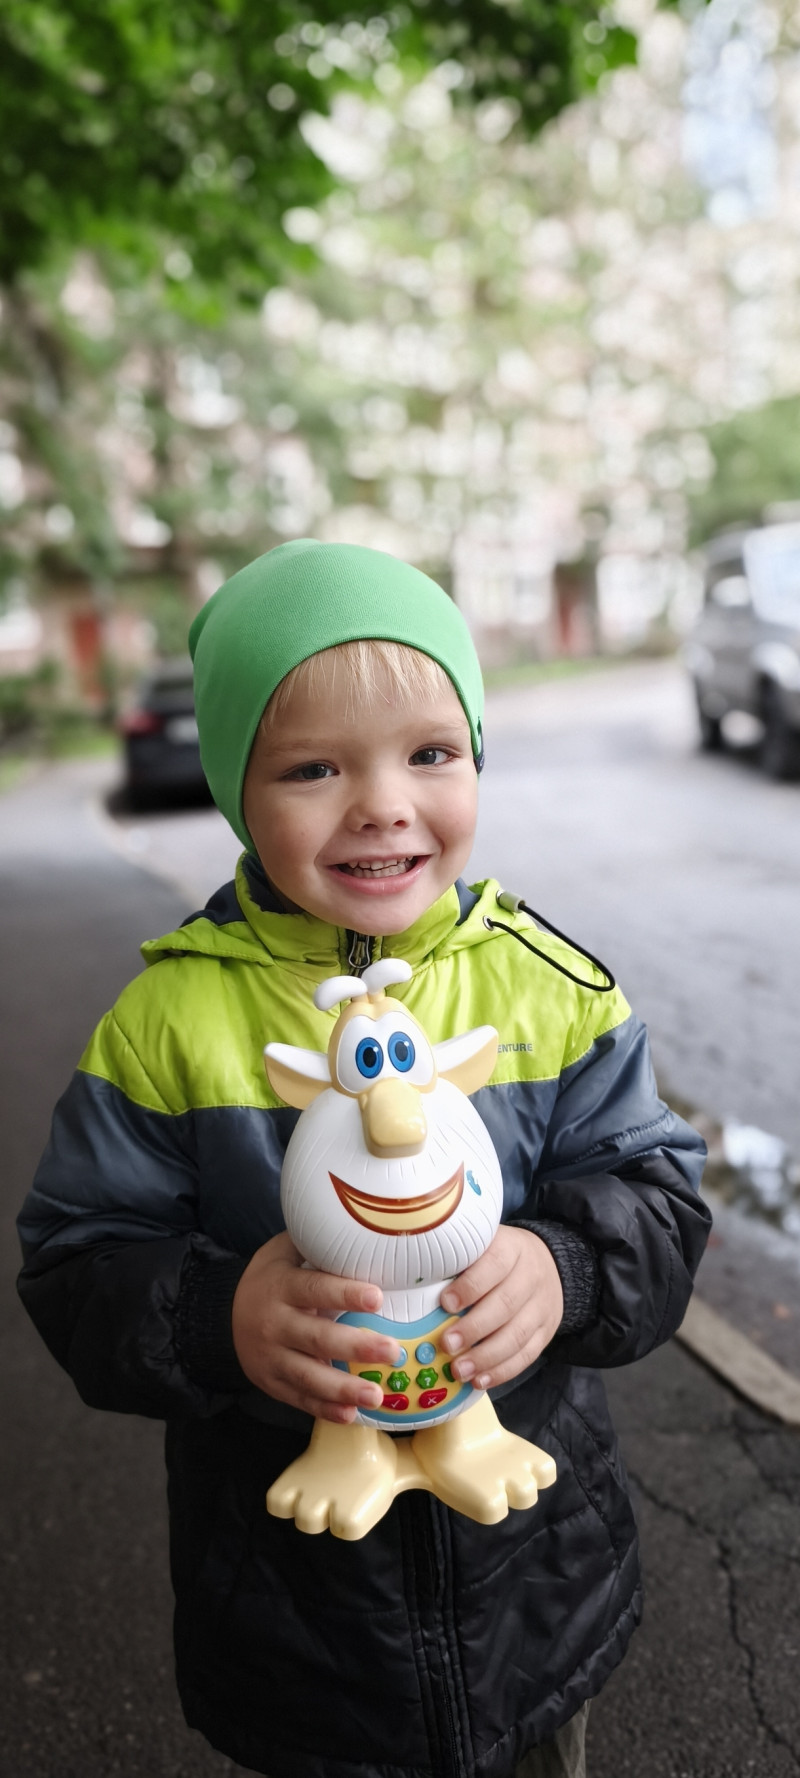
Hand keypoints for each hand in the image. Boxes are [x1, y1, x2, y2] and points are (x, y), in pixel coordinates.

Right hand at [231, 1231, 402, 1423]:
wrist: (223, 1314)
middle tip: (392, 1351)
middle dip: (355, 1346)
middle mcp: (274, 1324)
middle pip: (316, 1338)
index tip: (377, 1297)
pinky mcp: (271, 1382)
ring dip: (343, 1388)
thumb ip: (317, 1243)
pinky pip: (299, 1399)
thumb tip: (364, 1227)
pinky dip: (324, 1409)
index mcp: (281, 1286)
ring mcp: (270, 1357)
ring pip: (308, 1376)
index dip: (345, 1293)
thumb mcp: (283, 1251)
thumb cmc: (271, 1277)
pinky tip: (351, 1415)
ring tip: (376, 1395)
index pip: (314, 1289)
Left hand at [438, 1226, 563, 1389]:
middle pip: (506, 1304)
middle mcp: (531, 1277)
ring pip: (517, 1335)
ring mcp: (541, 1306)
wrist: (548, 1264)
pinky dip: (502, 1371)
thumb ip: (458, 1260)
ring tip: (459, 1370)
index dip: (470, 1286)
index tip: (446, 1303)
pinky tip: (480, 1380)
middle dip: (474, 1328)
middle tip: (447, 1344)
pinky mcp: (546, 1332)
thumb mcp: (484, 1246)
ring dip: (486, 1357)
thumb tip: (413, 1283)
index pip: (495, 1264)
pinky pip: (526, 1355)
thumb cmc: (501, 1259)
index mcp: (512, 1250)